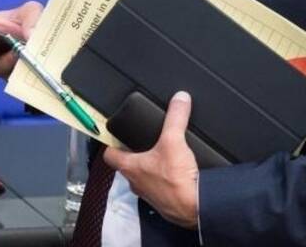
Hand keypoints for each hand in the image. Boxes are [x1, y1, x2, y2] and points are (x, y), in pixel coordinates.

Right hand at [0, 1, 43, 77]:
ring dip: (2, 61)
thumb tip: (30, 35)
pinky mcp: (12, 76)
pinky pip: (9, 77)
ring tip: (16, 52)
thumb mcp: (32, 11)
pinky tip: (24, 63)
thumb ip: (31, 17)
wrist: (47, 41)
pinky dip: (17, 70)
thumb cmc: (33, 23)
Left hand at [103, 91, 199, 228]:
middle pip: (128, 167)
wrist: (195, 207)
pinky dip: (164, 182)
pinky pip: (159, 190)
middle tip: (142, 144)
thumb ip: (176, 117)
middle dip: (134, 156)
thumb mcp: (175, 140)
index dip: (111, 145)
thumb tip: (179, 99)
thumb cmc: (177, 180)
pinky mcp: (164, 203)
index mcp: (131, 168)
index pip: (110, 156)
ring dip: (149, 170)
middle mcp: (136, 184)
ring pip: (143, 180)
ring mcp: (149, 196)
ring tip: (162, 157)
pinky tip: (176, 175)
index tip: (115, 139)